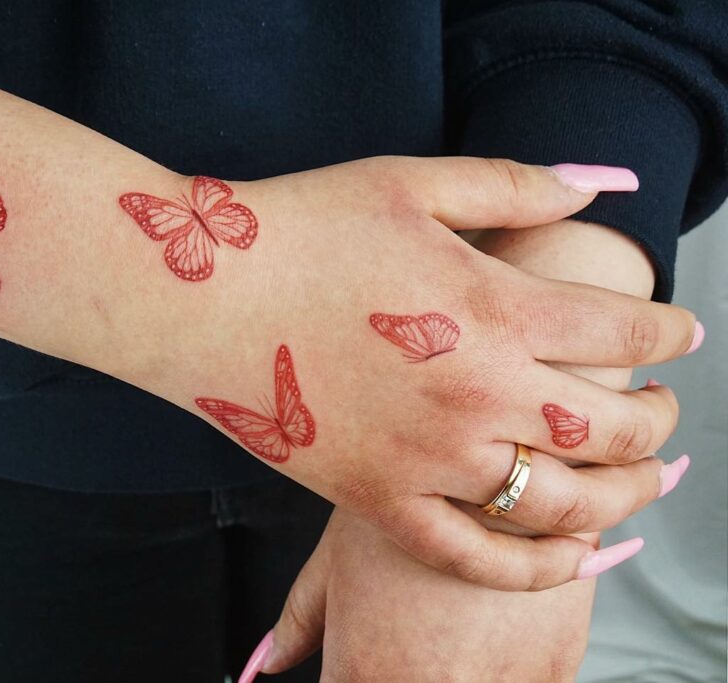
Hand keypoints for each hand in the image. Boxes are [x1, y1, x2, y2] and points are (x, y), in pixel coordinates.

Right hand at [237, 218, 691, 682]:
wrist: (194, 291)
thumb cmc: (296, 229)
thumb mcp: (410, 184)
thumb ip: (515, 185)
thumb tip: (600, 184)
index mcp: (491, 307)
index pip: (626, 331)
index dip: (671, 331)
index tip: (680, 332)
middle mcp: (474, 393)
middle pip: (613, 429)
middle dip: (659, 418)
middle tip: (661, 405)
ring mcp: (425, 458)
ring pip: (563, 504)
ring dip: (624, 495)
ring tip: (637, 478)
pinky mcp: (375, 498)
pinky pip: (475, 557)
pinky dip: (538, 570)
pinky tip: (575, 556)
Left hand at [242, 509, 593, 682]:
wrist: (515, 457)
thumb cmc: (416, 498)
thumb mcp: (339, 554)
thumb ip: (300, 620)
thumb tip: (265, 663)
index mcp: (369, 671)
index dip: (349, 675)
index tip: (355, 658)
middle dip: (399, 670)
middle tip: (410, 625)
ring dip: (457, 667)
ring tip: (452, 613)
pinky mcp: (555, 670)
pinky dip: (505, 663)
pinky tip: (493, 612)